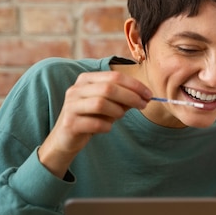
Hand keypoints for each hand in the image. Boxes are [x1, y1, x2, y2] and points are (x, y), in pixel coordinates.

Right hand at [38, 71, 152, 177]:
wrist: (66, 138)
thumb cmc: (91, 117)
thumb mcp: (108, 104)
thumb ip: (123, 98)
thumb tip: (145, 96)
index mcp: (86, 79)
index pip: (114, 76)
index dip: (134, 85)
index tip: (149, 94)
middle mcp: (76, 89)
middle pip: (109, 88)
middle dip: (131, 97)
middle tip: (143, 105)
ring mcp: (70, 105)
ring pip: (101, 103)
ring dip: (117, 111)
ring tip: (120, 116)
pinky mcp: (69, 123)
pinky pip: (95, 123)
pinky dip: (106, 126)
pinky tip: (106, 127)